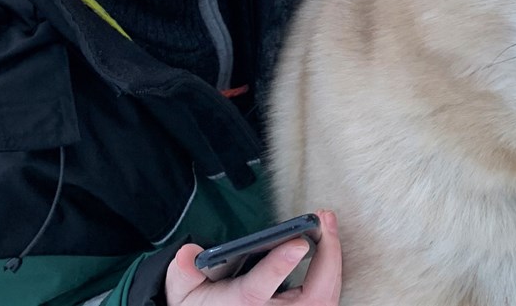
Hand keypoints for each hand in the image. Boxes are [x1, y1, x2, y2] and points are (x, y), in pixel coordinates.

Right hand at [165, 209, 341, 304]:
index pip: (258, 289)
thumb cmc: (201, 305)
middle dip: (326, 256)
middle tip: (324, 218)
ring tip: (328, 222)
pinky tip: (330, 241)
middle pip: (313, 296)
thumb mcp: (183, 292)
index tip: (297, 243)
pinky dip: (332, 269)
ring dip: (333, 258)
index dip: (279, 266)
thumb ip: (182, 272)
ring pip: (326, 296)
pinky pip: (327, 296)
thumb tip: (185, 254)